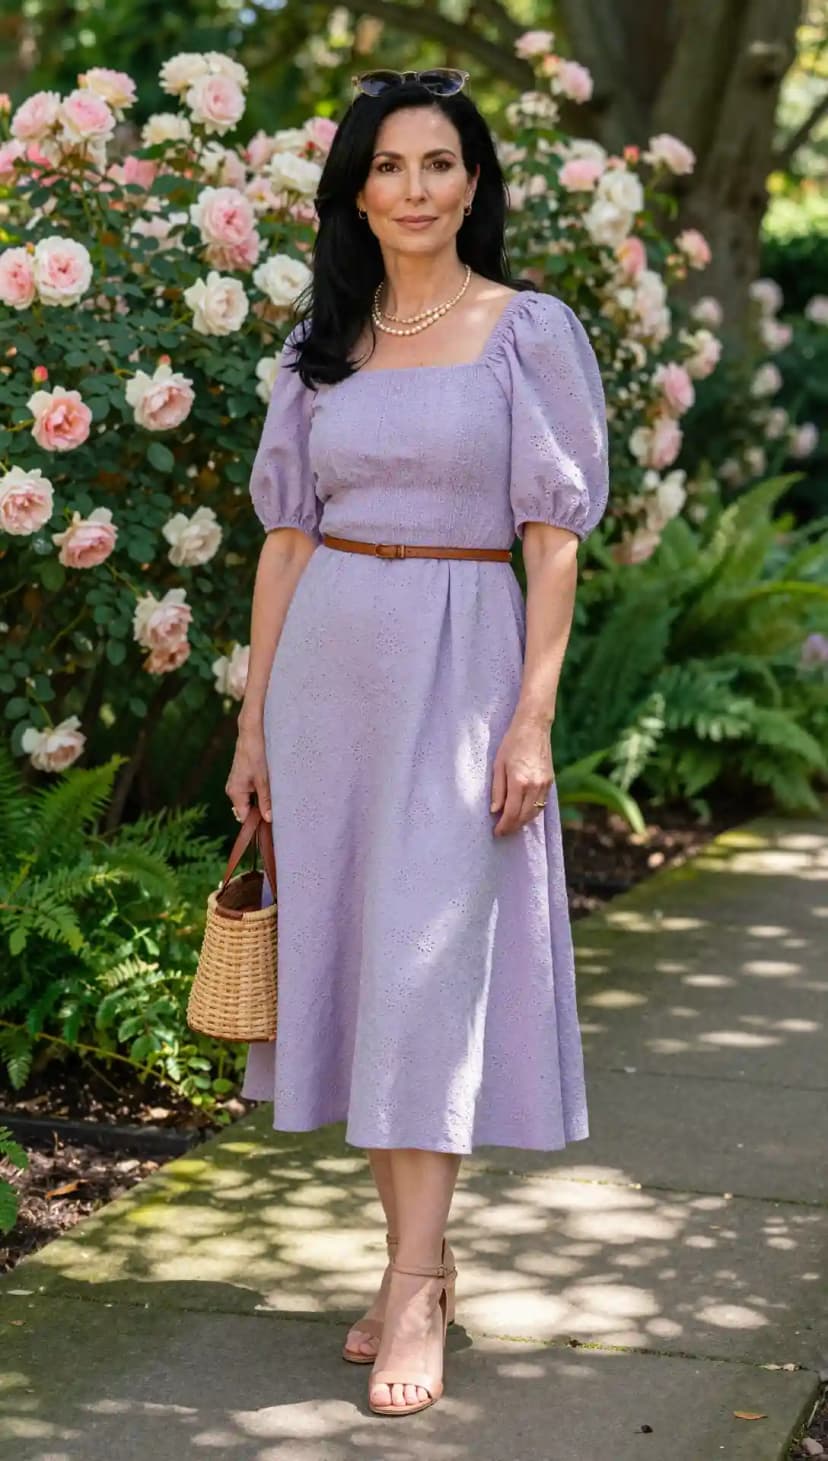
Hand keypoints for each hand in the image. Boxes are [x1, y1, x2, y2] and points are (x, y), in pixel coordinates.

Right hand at [225, 722, 271, 823]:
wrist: (252, 730)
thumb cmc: (256, 752)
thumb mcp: (264, 779)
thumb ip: (266, 800)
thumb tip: (269, 819)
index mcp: (235, 792)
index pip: (244, 817)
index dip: (258, 822)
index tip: (274, 823)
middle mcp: (233, 789)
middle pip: (248, 809)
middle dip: (263, 810)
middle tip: (280, 809)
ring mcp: (239, 782)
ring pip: (253, 799)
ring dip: (265, 799)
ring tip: (278, 795)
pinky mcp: (245, 776)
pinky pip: (254, 790)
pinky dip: (263, 791)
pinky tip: (274, 785)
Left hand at [490, 714, 553, 836]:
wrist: (534, 727)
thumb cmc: (512, 743)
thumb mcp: (498, 765)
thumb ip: (497, 790)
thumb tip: (495, 811)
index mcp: (519, 781)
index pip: (512, 813)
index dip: (504, 826)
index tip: (496, 832)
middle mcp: (535, 786)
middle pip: (524, 817)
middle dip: (512, 827)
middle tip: (502, 832)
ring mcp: (545, 785)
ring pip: (534, 813)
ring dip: (522, 822)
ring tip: (511, 825)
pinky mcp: (550, 782)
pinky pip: (541, 804)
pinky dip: (532, 812)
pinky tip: (523, 813)